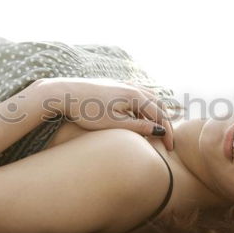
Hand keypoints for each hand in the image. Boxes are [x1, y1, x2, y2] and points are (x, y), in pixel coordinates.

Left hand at [31, 77, 174, 149]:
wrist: (63, 92)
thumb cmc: (87, 110)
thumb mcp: (114, 123)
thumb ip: (138, 126)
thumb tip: (160, 130)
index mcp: (135, 96)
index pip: (160, 115)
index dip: (168, 133)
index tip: (169, 148)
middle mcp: (133, 86)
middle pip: (159, 104)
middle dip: (166, 123)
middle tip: (167, 141)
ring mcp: (124, 83)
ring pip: (150, 98)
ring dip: (157, 113)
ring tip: (158, 129)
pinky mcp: (115, 85)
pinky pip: (138, 94)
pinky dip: (146, 106)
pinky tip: (140, 116)